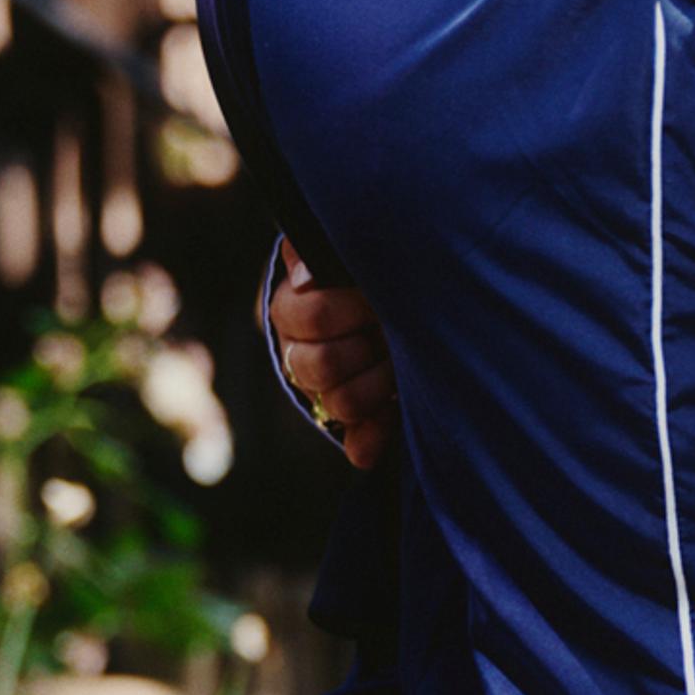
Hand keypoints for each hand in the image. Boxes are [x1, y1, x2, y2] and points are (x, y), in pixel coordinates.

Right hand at [269, 243, 399, 468]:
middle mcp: (300, 357)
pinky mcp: (356, 424)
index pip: (312, 318)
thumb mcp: (337, 253)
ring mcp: (326, 394)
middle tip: (390, 329)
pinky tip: (385, 426)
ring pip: (341, 402)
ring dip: (378, 383)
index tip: (375, 299)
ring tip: (401, 360)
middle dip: (364, 347)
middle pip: (319, 365)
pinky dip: (371, 440)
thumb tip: (305, 278)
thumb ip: (312, 250)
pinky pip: (357, 444)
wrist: (393, 302)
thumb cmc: (364, 274)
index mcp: (293, 311)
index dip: (350, 310)